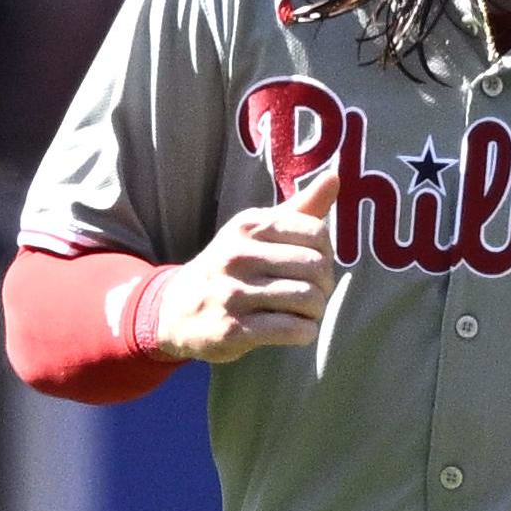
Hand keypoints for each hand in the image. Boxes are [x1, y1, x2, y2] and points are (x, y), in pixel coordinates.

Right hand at [151, 162, 341, 360]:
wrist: (176, 310)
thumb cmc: (230, 267)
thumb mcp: (256, 231)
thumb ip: (299, 208)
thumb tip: (335, 177)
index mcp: (248, 226)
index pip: (317, 233)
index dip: (327, 254)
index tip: (315, 267)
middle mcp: (238, 255)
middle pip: (316, 268)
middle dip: (325, 286)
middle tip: (316, 295)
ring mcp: (233, 293)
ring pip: (307, 299)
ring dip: (317, 311)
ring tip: (307, 314)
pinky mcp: (234, 329)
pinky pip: (292, 329)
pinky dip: (305, 333)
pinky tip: (298, 330)